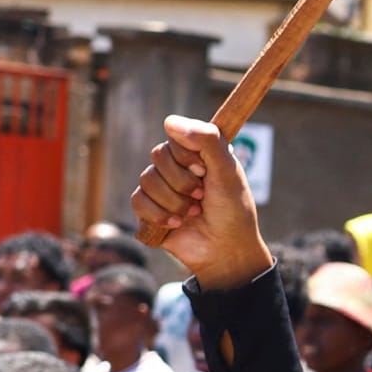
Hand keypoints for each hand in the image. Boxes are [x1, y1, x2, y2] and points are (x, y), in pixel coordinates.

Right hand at [130, 117, 274, 290]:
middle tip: (203, 196)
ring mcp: (162, 187)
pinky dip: (159, 214)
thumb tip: (169, 121)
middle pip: (158, 155)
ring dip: (174, 200)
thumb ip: (207, 140)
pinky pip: (138, 201)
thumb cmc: (233, 209)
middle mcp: (177, 166)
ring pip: (147, 179)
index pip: (175, 135)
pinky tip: (177, 223)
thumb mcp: (228, 171)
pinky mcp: (149, 210)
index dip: (187, 155)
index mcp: (197, 151)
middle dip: (182, 181)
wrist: (226, 250)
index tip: (204, 170)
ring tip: (194, 212)